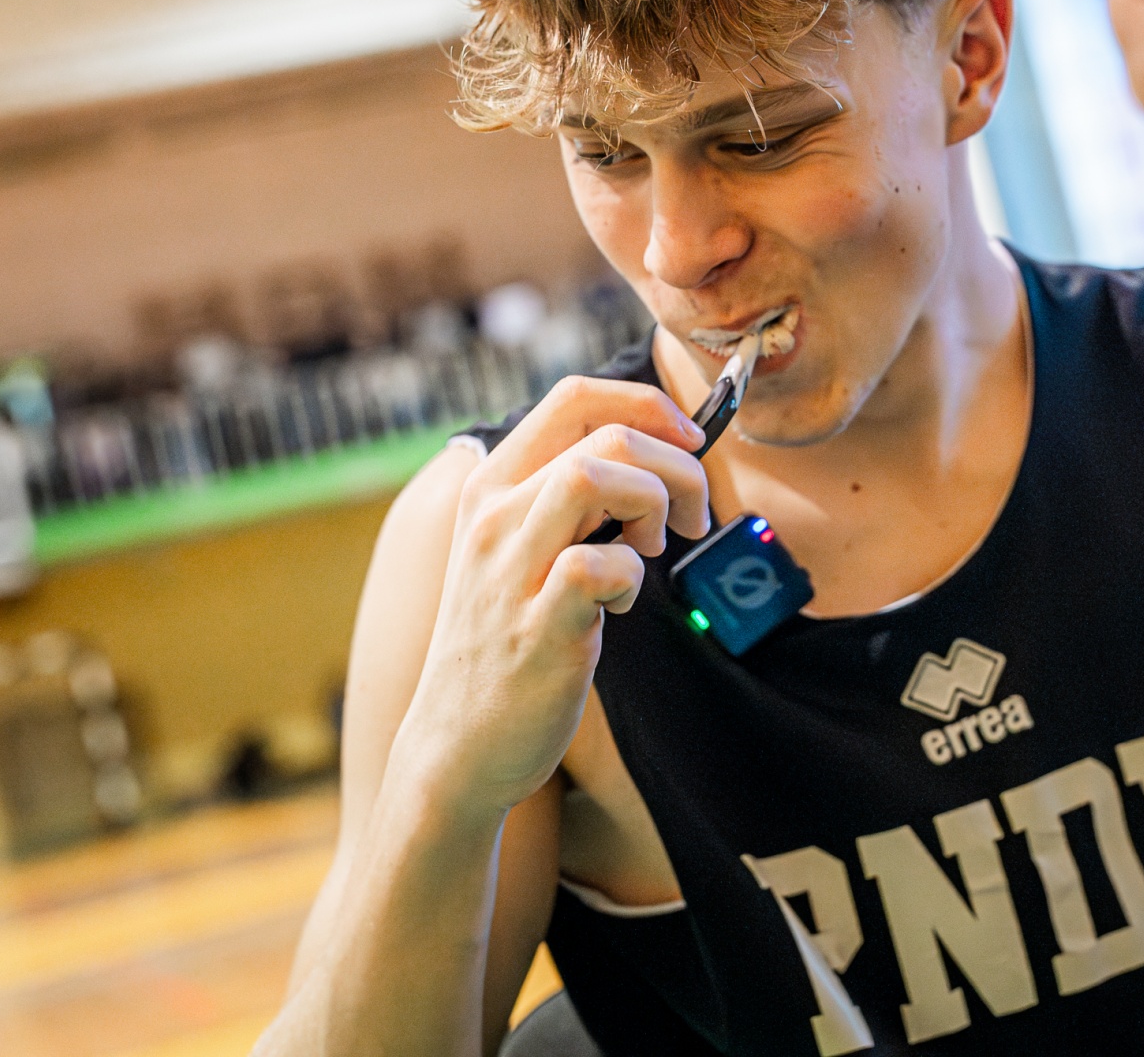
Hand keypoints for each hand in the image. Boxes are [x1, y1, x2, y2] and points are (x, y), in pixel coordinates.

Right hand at [401, 377, 710, 814]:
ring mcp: (511, 570)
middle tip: (688, 519)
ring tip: (653, 549)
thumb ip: (567, 500)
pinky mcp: (540, 627)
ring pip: (596, 476)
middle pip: (603, 432)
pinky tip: (620, 605)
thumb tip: (653, 457)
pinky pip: (601, 564)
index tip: (686, 442)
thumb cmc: (505, 641)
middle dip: (676, 464)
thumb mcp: (517, 549)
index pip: (574, 398)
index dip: (647, 405)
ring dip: (654, 503)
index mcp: (491, 486)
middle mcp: (494, 517)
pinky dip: (633, 575)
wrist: (455, 745)